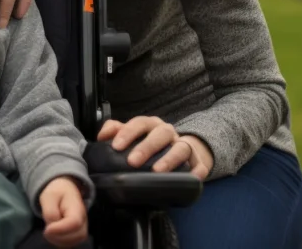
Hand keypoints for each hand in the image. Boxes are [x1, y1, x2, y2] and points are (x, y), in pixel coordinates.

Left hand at [40, 177, 88, 246]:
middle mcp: (83, 219)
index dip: (61, 229)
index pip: (75, 223)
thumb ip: (49, 212)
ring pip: (75, 241)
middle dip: (59, 237)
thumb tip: (51, 228)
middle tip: (46, 231)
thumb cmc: (56, 193)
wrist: (64, 190)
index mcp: (77, 207)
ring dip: (59, 241)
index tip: (47, 229)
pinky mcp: (77, 233)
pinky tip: (53, 235)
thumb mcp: (48, 197)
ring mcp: (82, 227)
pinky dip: (61, 242)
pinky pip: (71, 243)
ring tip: (49, 232)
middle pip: (78, 235)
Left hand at [97, 117, 212, 179]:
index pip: (139, 124)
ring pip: (181, 147)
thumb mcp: (133, 134)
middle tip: (132, 161)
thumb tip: (101, 136)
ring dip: (169, 158)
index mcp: (150, 125)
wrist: (181, 149)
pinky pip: (200, 165)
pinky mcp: (197, 161)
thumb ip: (116, 131)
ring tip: (158, 171)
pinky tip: (191, 177)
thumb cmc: (150, 142)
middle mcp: (168, 132)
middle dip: (146, 147)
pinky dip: (197, 170)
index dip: (127, 133)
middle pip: (160, 134)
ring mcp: (184, 145)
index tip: (116, 146)